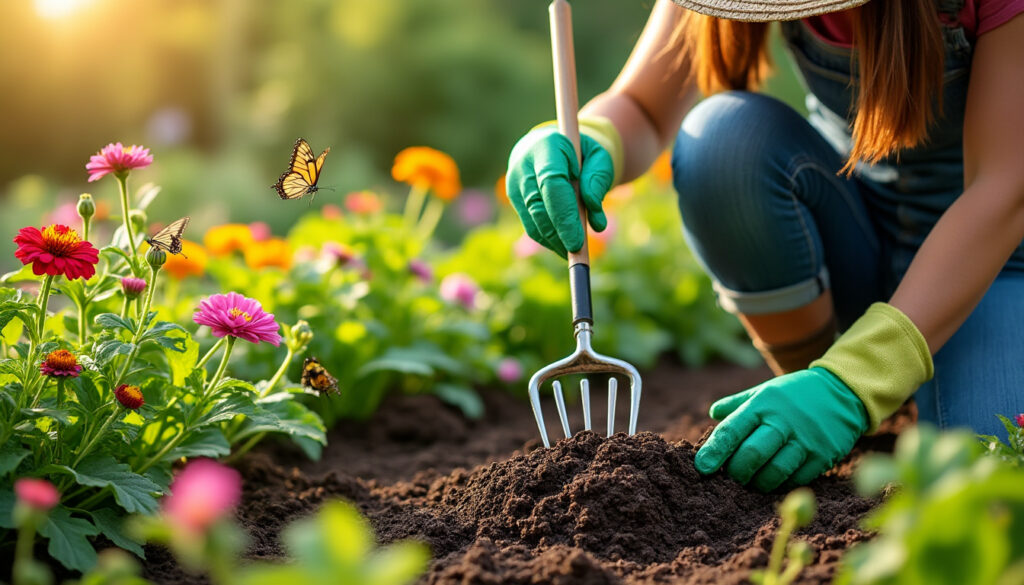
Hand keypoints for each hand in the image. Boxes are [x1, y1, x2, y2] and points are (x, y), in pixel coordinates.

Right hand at [506, 126, 614, 256]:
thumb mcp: (598, 157)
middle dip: (558, 234)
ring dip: (553, 241)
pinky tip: (563, 246)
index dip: (564, 216)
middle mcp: (523, 165)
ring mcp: (514, 183)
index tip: (577, 241)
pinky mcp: (515, 198)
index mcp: (545, 147)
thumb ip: (598, 180)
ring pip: (532, 220)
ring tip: (574, 254)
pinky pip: (530, 224)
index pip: (551, 185)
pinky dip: (547, 239)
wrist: (554, 144)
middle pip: (538, 207)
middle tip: (577, 253)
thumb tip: (594, 215)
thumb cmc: (581, 152)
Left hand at [694, 367, 868, 491]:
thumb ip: (738, 404)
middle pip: (752, 455)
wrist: (842, 392)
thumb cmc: (794, 394)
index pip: (732, 430)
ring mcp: (805, 440)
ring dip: (757, 483)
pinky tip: (774, 480)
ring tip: (752, 481)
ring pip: (773, 472)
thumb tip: (713, 414)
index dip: (714, 451)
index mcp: (763, 404)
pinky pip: (795, 479)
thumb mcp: (765, 391)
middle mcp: (783, 421)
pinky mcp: (823, 456)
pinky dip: (780, 484)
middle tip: (732, 476)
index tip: (701, 468)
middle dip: (736, 471)